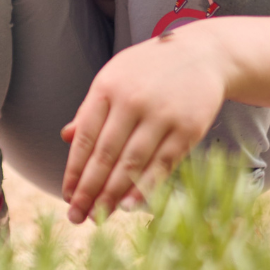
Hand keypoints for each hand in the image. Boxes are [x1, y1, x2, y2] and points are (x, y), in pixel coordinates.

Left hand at [60, 25, 228, 223]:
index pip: (85, 137)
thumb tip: (66, 138)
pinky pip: (162, 164)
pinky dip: (144, 188)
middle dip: (89, 190)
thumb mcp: (116, 76)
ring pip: (131, 164)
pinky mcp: (187, 128)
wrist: (203, 53)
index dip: (75, 170)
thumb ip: (92, 107)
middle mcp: (132, 100)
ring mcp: (162, 114)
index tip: (68, 195)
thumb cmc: (151, 68)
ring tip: (98, 217)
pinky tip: (129, 206)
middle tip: (76, 216)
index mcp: (108, 86)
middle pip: (105, 154)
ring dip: (112, 195)